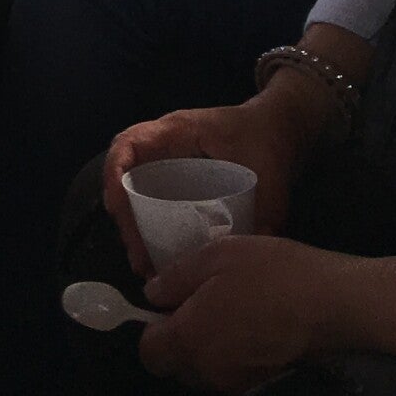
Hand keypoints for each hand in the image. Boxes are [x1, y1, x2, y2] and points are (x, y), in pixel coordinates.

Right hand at [104, 84, 334, 275]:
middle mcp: (164, 147)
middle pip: (126, 178)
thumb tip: (250, 255)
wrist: (280, 129)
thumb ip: (264, 212)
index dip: (115, 173)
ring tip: (146, 266)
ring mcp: (171, 166)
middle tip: (138, 258)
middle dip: (126, 219)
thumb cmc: (266, 138)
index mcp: (176, 131)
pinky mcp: (181, 184)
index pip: (129, 144)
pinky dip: (151, 229)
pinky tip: (162, 257)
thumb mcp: (267, 172)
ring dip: (135, 230)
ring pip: (137, 195)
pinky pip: (155, 204)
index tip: (117, 209)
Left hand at [139, 235, 354, 393]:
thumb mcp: (216, 257)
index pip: (150, 354)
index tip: (169, 307)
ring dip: (207, 352)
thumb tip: (152, 295)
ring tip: (230, 315)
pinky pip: (234, 377)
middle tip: (200, 306)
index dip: (152, 330)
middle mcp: (210, 372)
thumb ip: (177, 277)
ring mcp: (239, 385)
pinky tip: (255, 330)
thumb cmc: (271, 274)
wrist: (336, 306)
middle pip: (177, 368)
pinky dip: (235, 359)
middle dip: (179, 343)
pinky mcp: (266, 388)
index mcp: (190, 340)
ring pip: (206, 374)